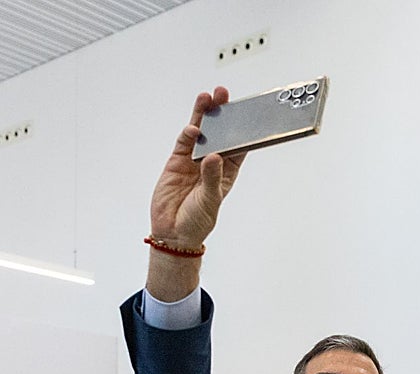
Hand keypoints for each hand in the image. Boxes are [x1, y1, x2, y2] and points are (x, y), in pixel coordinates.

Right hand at [149, 87, 245, 249]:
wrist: (173, 233)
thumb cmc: (198, 221)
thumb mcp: (210, 200)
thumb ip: (211, 177)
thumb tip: (214, 156)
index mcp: (226, 171)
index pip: (237, 146)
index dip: (241, 129)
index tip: (246, 112)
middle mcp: (211, 162)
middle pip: (218, 133)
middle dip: (221, 113)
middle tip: (223, 94)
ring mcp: (193, 161)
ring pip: (200, 132)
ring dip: (203, 115)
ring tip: (207, 98)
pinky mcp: (176, 162)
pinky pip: (183, 143)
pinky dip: (188, 134)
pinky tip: (194, 127)